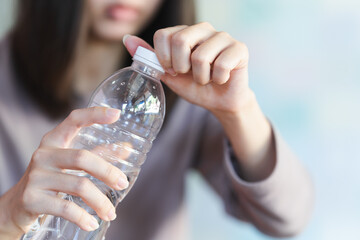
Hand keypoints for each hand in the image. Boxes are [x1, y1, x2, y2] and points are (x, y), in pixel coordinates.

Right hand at [0, 107, 128, 238]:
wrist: (16, 206)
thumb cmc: (51, 179)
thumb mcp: (70, 164)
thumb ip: (98, 154)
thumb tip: (127, 149)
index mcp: (54, 141)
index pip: (74, 120)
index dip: (95, 114)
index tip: (117, 114)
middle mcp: (43, 154)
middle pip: (82, 158)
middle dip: (107, 172)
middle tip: (123, 184)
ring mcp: (36, 177)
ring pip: (78, 186)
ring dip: (99, 202)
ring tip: (111, 213)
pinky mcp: (31, 199)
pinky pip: (65, 208)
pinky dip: (82, 217)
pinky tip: (92, 223)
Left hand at [124, 22, 252, 117]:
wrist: (219, 101)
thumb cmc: (194, 86)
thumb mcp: (168, 74)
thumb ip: (150, 57)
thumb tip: (127, 39)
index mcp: (184, 32)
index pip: (163, 35)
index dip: (164, 58)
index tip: (172, 70)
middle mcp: (203, 29)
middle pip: (180, 40)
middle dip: (181, 67)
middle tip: (189, 74)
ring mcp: (222, 36)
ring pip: (200, 56)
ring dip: (201, 77)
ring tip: (207, 78)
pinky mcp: (239, 48)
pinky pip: (220, 65)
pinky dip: (217, 79)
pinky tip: (221, 78)